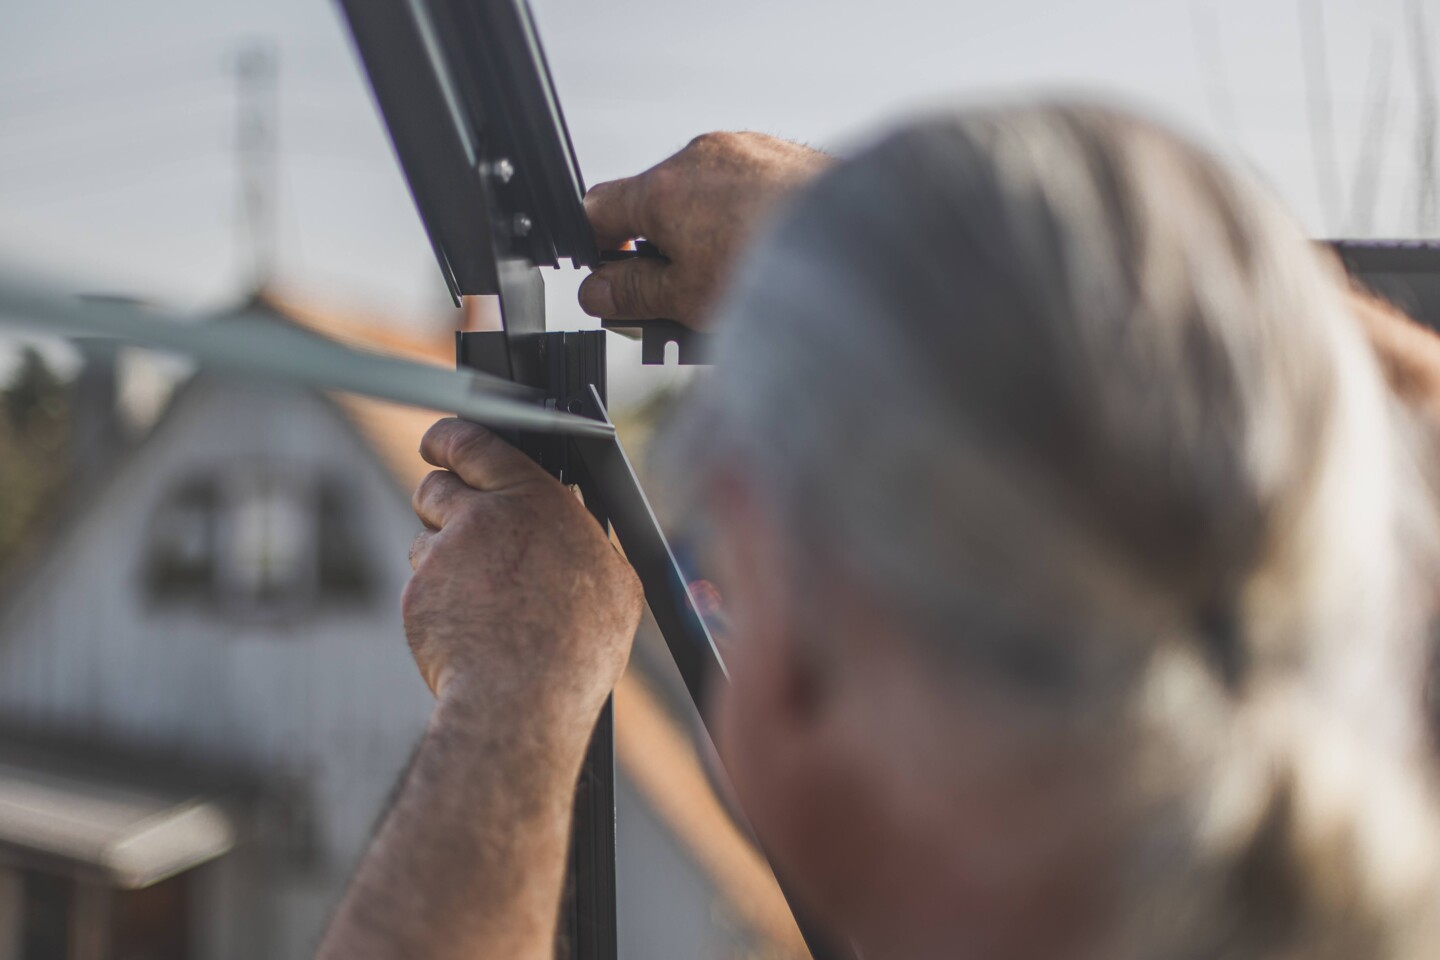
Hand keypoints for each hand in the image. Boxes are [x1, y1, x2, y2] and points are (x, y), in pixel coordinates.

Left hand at [405, 419, 642, 743]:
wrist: (523, 698)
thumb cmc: (578, 646)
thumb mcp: (615, 583)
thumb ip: (587, 542)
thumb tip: (582, 531)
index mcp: (535, 500)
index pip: (475, 443)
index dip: (449, 439)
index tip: (439, 443)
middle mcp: (484, 517)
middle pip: (436, 487)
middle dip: (440, 501)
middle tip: (454, 521)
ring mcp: (444, 556)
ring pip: (425, 540)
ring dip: (442, 558)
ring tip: (479, 597)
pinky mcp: (418, 595)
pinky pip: (420, 586)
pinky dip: (437, 602)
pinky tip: (468, 627)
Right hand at [579, 132, 830, 325]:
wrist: (868, 250)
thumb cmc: (781, 274)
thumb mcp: (688, 299)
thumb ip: (634, 293)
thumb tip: (596, 292)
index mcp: (664, 186)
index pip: (597, 209)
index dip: (596, 253)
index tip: (611, 286)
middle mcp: (702, 156)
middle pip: (655, 204)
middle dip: (657, 254)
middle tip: (675, 306)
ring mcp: (749, 151)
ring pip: (704, 199)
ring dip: (703, 241)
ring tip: (729, 293)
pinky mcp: (788, 159)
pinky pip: (747, 193)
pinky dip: (744, 226)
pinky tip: (766, 267)